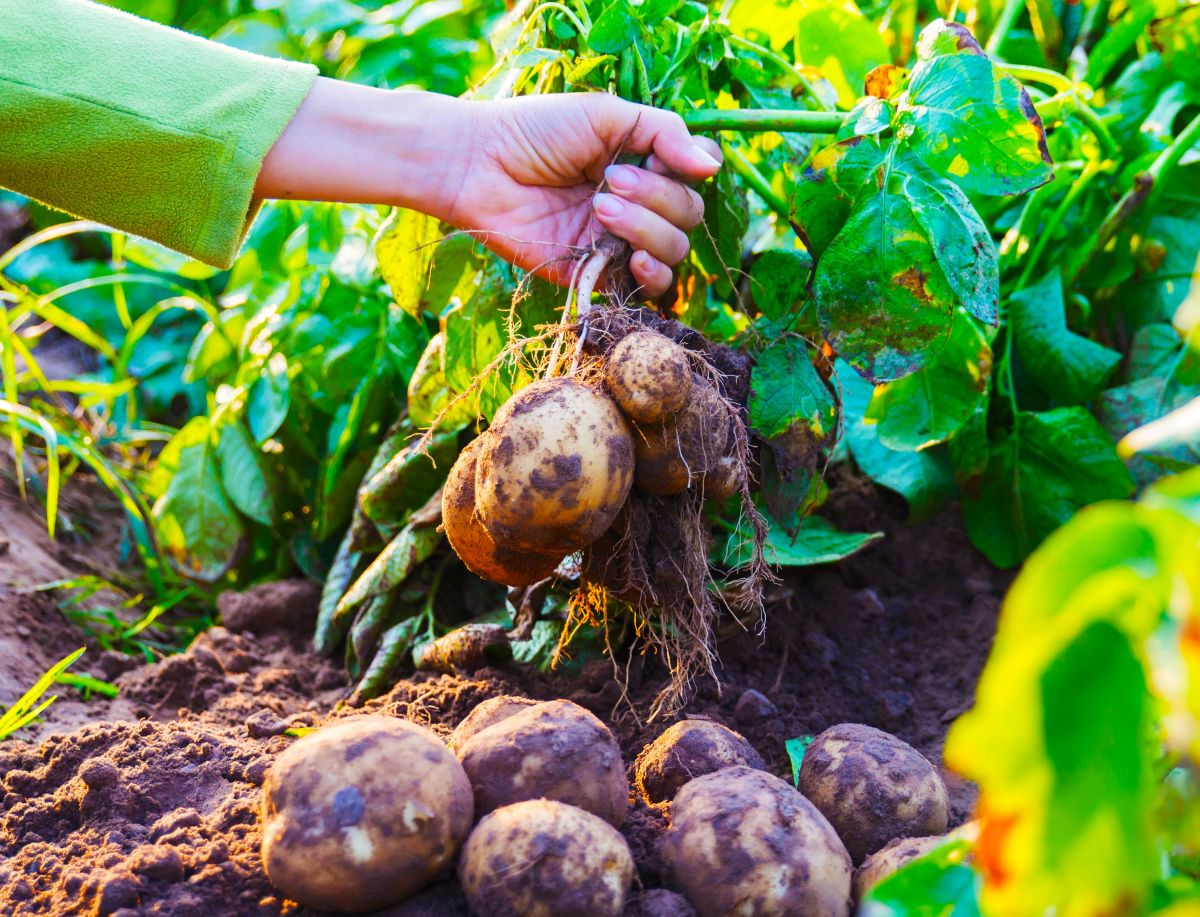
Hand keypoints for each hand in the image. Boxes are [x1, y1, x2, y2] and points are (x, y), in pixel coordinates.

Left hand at [257, 81, 721, 298]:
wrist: (479, 167)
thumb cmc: (536, 132)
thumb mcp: (606, 115)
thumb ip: (662, 133)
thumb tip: (712, 164)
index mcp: (641, 164)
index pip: (693, 178)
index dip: (688, 171)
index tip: (659, 157)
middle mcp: (636, 205)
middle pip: (688, 217)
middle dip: (657, 199)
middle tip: (609, 182)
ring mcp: (616, 242)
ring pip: (671, 252)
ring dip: (648, 230)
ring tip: (601, 208)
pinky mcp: (594, 274)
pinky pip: (643, 289)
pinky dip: (648, 275)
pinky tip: (632, 258)